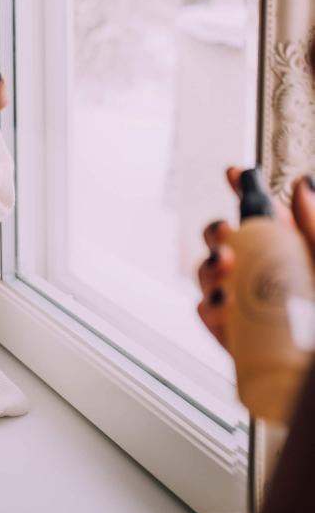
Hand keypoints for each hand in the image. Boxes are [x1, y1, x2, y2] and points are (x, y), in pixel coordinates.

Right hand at [197, 168, 314, 348]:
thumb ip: (314, 227)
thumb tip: (302, 185)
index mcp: (287, 252)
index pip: (258, 214)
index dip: (242, 190)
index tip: (234, 174)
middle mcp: (260, 274)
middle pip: (223, 241)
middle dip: (215, 230)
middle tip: (225, 231)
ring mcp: (244, 305)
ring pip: (208, 275)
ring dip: (207, 266)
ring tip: (224, 266)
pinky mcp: (234, 338)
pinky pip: (208, 316)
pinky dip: (208, 306)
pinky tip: (223, 304)